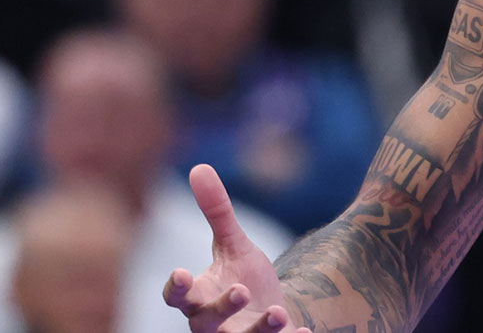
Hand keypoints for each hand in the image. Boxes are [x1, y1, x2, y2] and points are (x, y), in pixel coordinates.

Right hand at [163, 165, 313, 332]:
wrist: (272, 313)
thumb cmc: (243, 277)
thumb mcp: (233, 243)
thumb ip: (217, 212)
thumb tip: (199, 167)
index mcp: (201, 295)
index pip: (178, 297)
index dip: (176, 288)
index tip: (180, 273)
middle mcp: (214, 324)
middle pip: (206, 323)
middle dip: (221, 308)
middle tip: (240, 291)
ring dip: (259, 330)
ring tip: (278, 312)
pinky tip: (306, 331)